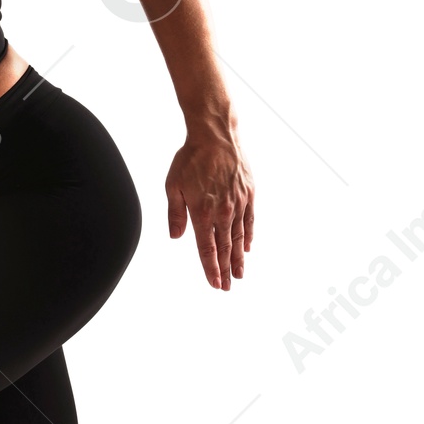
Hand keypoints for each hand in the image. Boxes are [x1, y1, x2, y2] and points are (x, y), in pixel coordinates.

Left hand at [165, 127, 253, 290]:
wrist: (216, 136)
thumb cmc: (190, 159)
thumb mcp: (173, 186)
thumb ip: (175, 214)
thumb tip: (176, 237)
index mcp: (202, 212)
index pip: (207, 248)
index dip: (211, 268)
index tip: (215, 283)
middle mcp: (223, 212)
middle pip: (225, 247)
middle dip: (225, 270)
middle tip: (228, 287)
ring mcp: (239, 203)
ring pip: (239, 237)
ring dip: (239, 257)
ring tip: (240, 274)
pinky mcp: (249, 193)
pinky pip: (250, 220)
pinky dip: (249, 235)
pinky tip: (248, 247)